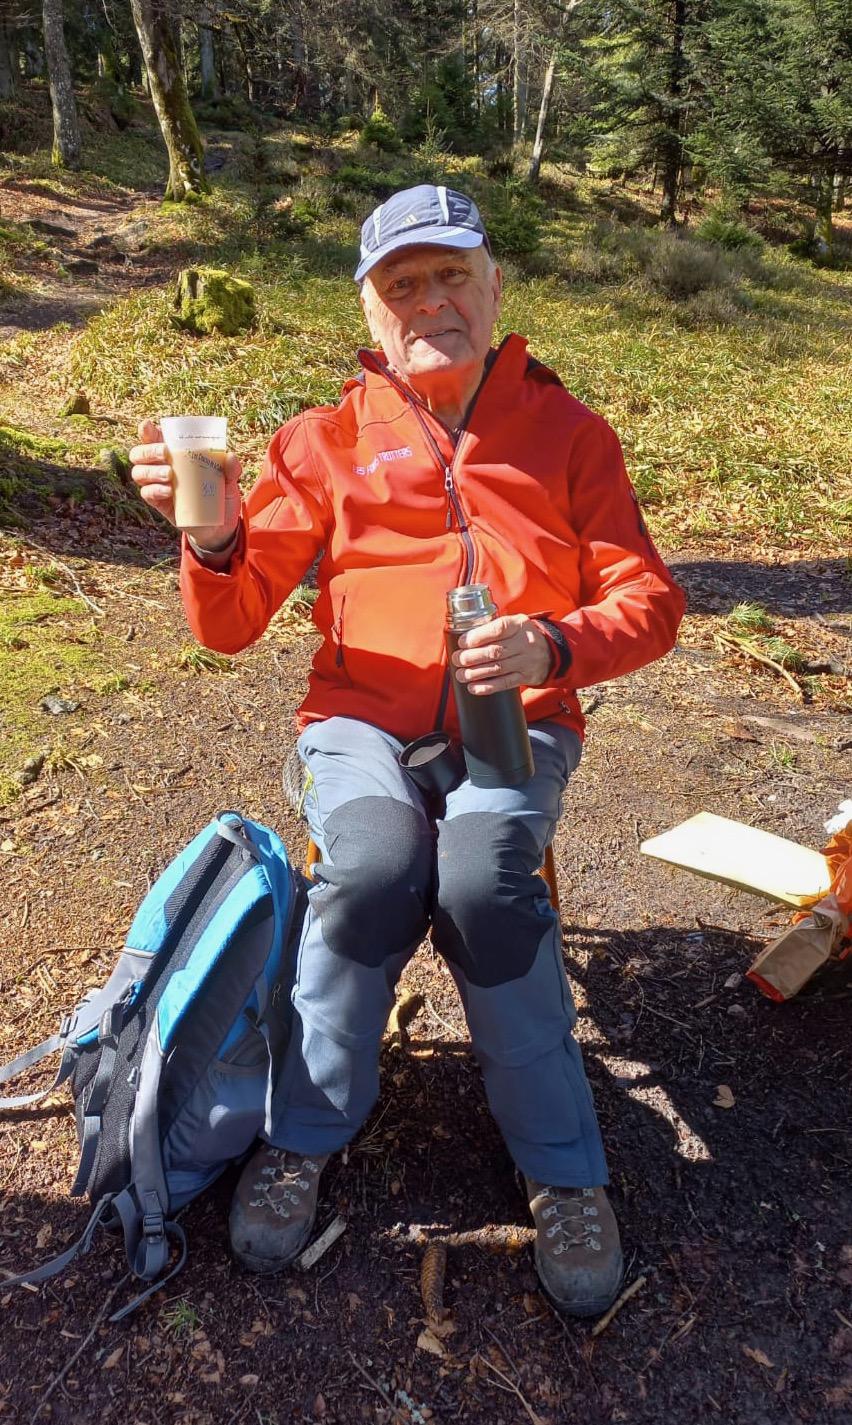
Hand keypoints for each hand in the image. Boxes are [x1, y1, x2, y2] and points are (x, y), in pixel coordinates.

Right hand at [129, 419, 242, 548]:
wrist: (219, 525)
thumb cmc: (221, 495)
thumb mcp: (229, 480)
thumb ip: (231, 468)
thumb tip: (230, 456)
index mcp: (174, 454)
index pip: (154, 438)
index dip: (146, 431)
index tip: (147, 426)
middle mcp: (161, 466)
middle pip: (139, 454)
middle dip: (147, 450)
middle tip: (165, 453)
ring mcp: (158, 485)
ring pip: (139, 473)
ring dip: (150, 471)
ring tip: (169, 475)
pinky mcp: (159, 503)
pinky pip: (147, 494)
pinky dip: (154, 490)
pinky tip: (167, 491)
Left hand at [451, 614, 550, 694]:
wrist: (551, 652)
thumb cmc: (524, 636)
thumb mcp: (514, 623)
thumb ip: (494, 626)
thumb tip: (466, 637)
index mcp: (519, 625)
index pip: (498, 629)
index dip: (478, 637)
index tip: (463, 642)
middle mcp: (524, 642)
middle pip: (495, 651)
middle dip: (471, 657)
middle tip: (457, 660)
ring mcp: (526, 661)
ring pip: (497, 669)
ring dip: (475, 674)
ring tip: (461, 675)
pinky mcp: (526, 677)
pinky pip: (505, 683)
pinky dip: (487, 687)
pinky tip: (474, 687)